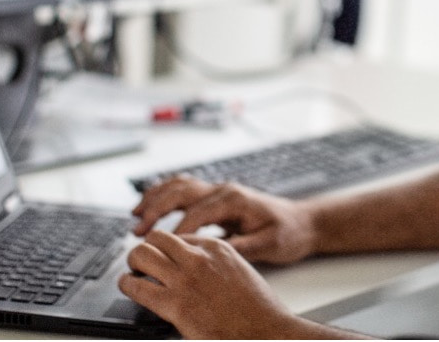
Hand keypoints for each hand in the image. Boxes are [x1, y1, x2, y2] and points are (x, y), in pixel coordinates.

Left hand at [119, 230, 304, 338]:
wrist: (265, 331)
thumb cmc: (258, 308)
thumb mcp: (239, 270)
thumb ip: (215, 264)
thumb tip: (197, 269)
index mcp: (216, 247)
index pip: (178, 236)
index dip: (166, 248)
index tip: (162, 257)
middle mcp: (198, 257)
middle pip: (156, 238)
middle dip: (146, 248)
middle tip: (142, 262)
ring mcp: (185, 279)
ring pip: (141, 254)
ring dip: (134, 262)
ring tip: (134, 272)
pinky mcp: (174, 304)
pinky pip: (137, 286)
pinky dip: (127, 284)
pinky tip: (129, 287)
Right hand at [132, 177, 317, 263]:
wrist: (303, 222)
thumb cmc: (288, 233)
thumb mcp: (268, 245)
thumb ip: (240, 248)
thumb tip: (213, 253)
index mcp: (235, 199)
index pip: (197, 213)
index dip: (177, 231)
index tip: (162, 249)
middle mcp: (224, 190)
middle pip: (182, 192)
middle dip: (157, 210)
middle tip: (137, 231)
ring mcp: (220, 191)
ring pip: (180, 186)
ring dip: (156, 198)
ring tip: (135, 216)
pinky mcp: (217, 198)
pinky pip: (185, 190)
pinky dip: (164, 196)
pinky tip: (150, 208)